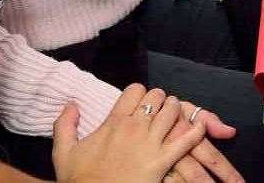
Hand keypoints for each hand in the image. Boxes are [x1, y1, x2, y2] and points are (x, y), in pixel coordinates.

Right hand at [53, 85, 204, 182]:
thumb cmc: (79, 181)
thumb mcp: (63, 152)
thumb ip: (65, 125)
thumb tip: (71, 103)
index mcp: (113, 123)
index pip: (135, 90)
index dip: (139, 93)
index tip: (138, 102)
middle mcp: (134, 128)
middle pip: (156, 96)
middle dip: (159, 99)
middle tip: (158, 107)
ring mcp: (150, 143)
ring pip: (172, 111)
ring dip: (175, 109)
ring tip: (174, 113)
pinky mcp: (163, 160)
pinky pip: (187, 139)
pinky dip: (197, 130)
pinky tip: (200, 126)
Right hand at [160, 101, 244, 182]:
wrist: (133, 115)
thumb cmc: (165, 113)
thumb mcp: (186, 109)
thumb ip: (209, 119)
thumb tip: (230, 132)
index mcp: (188, 135)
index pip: (213, 157)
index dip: (227, 172)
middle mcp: (176, 151)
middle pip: (197, 175)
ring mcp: (162, 162)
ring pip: (180, 181)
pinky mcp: (152, 168)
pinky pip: (165, 181)